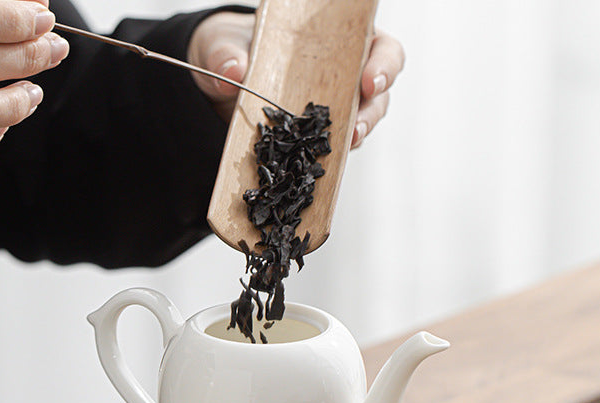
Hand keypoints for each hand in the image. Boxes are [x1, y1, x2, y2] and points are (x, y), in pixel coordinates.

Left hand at [188, 13, 403, 146]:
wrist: (216, 83)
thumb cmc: (230, 49)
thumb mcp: (222, 44)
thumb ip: (224, 54)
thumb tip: (231, 71)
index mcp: (337, 40)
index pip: (380, 48)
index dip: (383, 64)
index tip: (370, 81)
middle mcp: (342, 76)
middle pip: (377, 94)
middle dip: (372, 112)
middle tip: (356, 128)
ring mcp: (330, 111)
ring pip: (358, 124)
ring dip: (355, 137)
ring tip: (344, 146)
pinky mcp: (312, 140)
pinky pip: (328, 150)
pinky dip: (326, 159)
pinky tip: (316, 166)